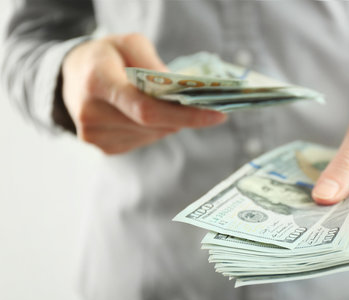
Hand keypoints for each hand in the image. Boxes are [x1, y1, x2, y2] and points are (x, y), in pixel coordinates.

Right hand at [61, 33, 226, 153]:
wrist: (71, 77)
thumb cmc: (105, 56)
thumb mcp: (128, 44)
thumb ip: (153, 64)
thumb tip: (180, 90)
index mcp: (97, 81)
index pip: (147, 108)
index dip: (185, 115)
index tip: (218, 115)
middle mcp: (92, 113)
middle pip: (154, 124)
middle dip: (184, 116)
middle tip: (206, 106)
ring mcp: (95, 135)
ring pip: (152, 135)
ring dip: (170, 123)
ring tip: (170, 105)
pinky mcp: (103, 148)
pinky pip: (143, 141)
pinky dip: (155, 129)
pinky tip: (149, 115)